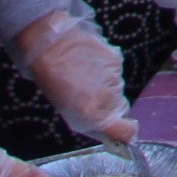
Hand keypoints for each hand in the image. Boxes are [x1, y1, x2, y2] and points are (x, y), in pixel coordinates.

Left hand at [12, 7, 135, 145]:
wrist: (49, 42)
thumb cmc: (49, 77)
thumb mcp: (64, 107)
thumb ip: (87, 119)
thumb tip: (104, 127)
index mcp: (93, 113)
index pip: (127, 131)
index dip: (126, 133)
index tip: (123, 134)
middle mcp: (108, 97)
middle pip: (119, 108)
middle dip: (108, 107)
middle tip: (88, 96)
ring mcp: (114, 77)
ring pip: (117, 89)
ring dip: (106, 87)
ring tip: (85, 76)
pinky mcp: (116, 59)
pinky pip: (116, 72)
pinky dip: (106, 71)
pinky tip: (90, 64)